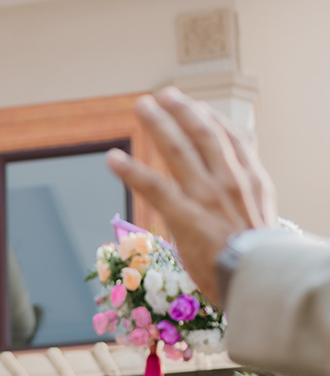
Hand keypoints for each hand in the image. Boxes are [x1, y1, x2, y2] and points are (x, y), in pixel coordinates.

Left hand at [106, 88, 276, 305]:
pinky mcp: (183, 215)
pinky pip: (153, 186)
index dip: (213, 120)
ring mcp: (206, 196)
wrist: (259, 280)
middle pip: (203, 133)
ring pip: (177, 149)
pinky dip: (130, 170)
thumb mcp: (264, 222)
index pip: (232, 139)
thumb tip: (233, 200)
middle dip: (182, 109)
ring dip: (157, 124)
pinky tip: (113, 159)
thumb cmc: (260, 260)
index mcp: (252, 180)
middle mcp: (229, 180)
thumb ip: (247, 204)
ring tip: (142, 107)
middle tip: (165, 95)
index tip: (198, 107)